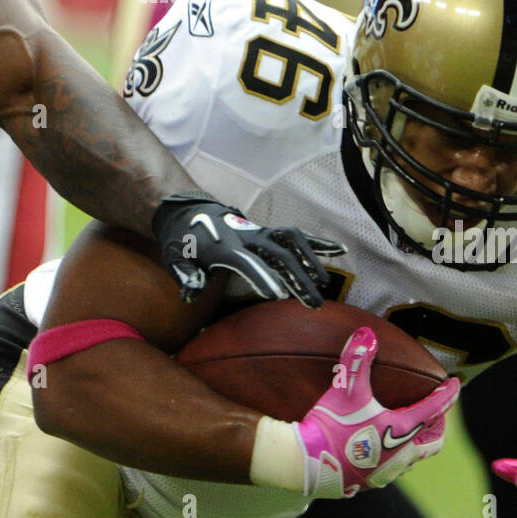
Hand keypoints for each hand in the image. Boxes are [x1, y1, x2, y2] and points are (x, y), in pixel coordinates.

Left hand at [152, 191, 342, 307]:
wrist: (189, 213)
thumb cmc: (185, 244)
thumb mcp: (177, 259)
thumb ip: (186, 276)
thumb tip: (192, 294)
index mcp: (224, 247)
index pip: (247, 262)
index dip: (262, 276)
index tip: (279, 296)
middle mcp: (247, 236)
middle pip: (277, 254)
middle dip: (296, 278)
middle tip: (312, 304)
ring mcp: (260, 231)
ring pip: (292, 240)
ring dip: (310, 260)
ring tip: (324, 283)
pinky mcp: (268, 231)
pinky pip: (296, 234)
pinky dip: (317, 241)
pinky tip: (339, 250)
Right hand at [297, 328, 460, 497]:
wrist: (309, 463)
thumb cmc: (332, 425)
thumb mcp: (345, 389)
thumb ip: (357, 359)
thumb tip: (366, 333)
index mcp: (402, 429)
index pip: (435, 408)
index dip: (448, 394)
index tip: (456, 383)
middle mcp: (401, 454)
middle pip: (433, 441)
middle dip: (438, 425)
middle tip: (436, 411)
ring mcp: (387, 471)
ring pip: (415, 457)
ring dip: (418, 442)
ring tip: (410, 429)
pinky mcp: (371, 482)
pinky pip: (394, 469)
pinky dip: (397, 456)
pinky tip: (381, 448)